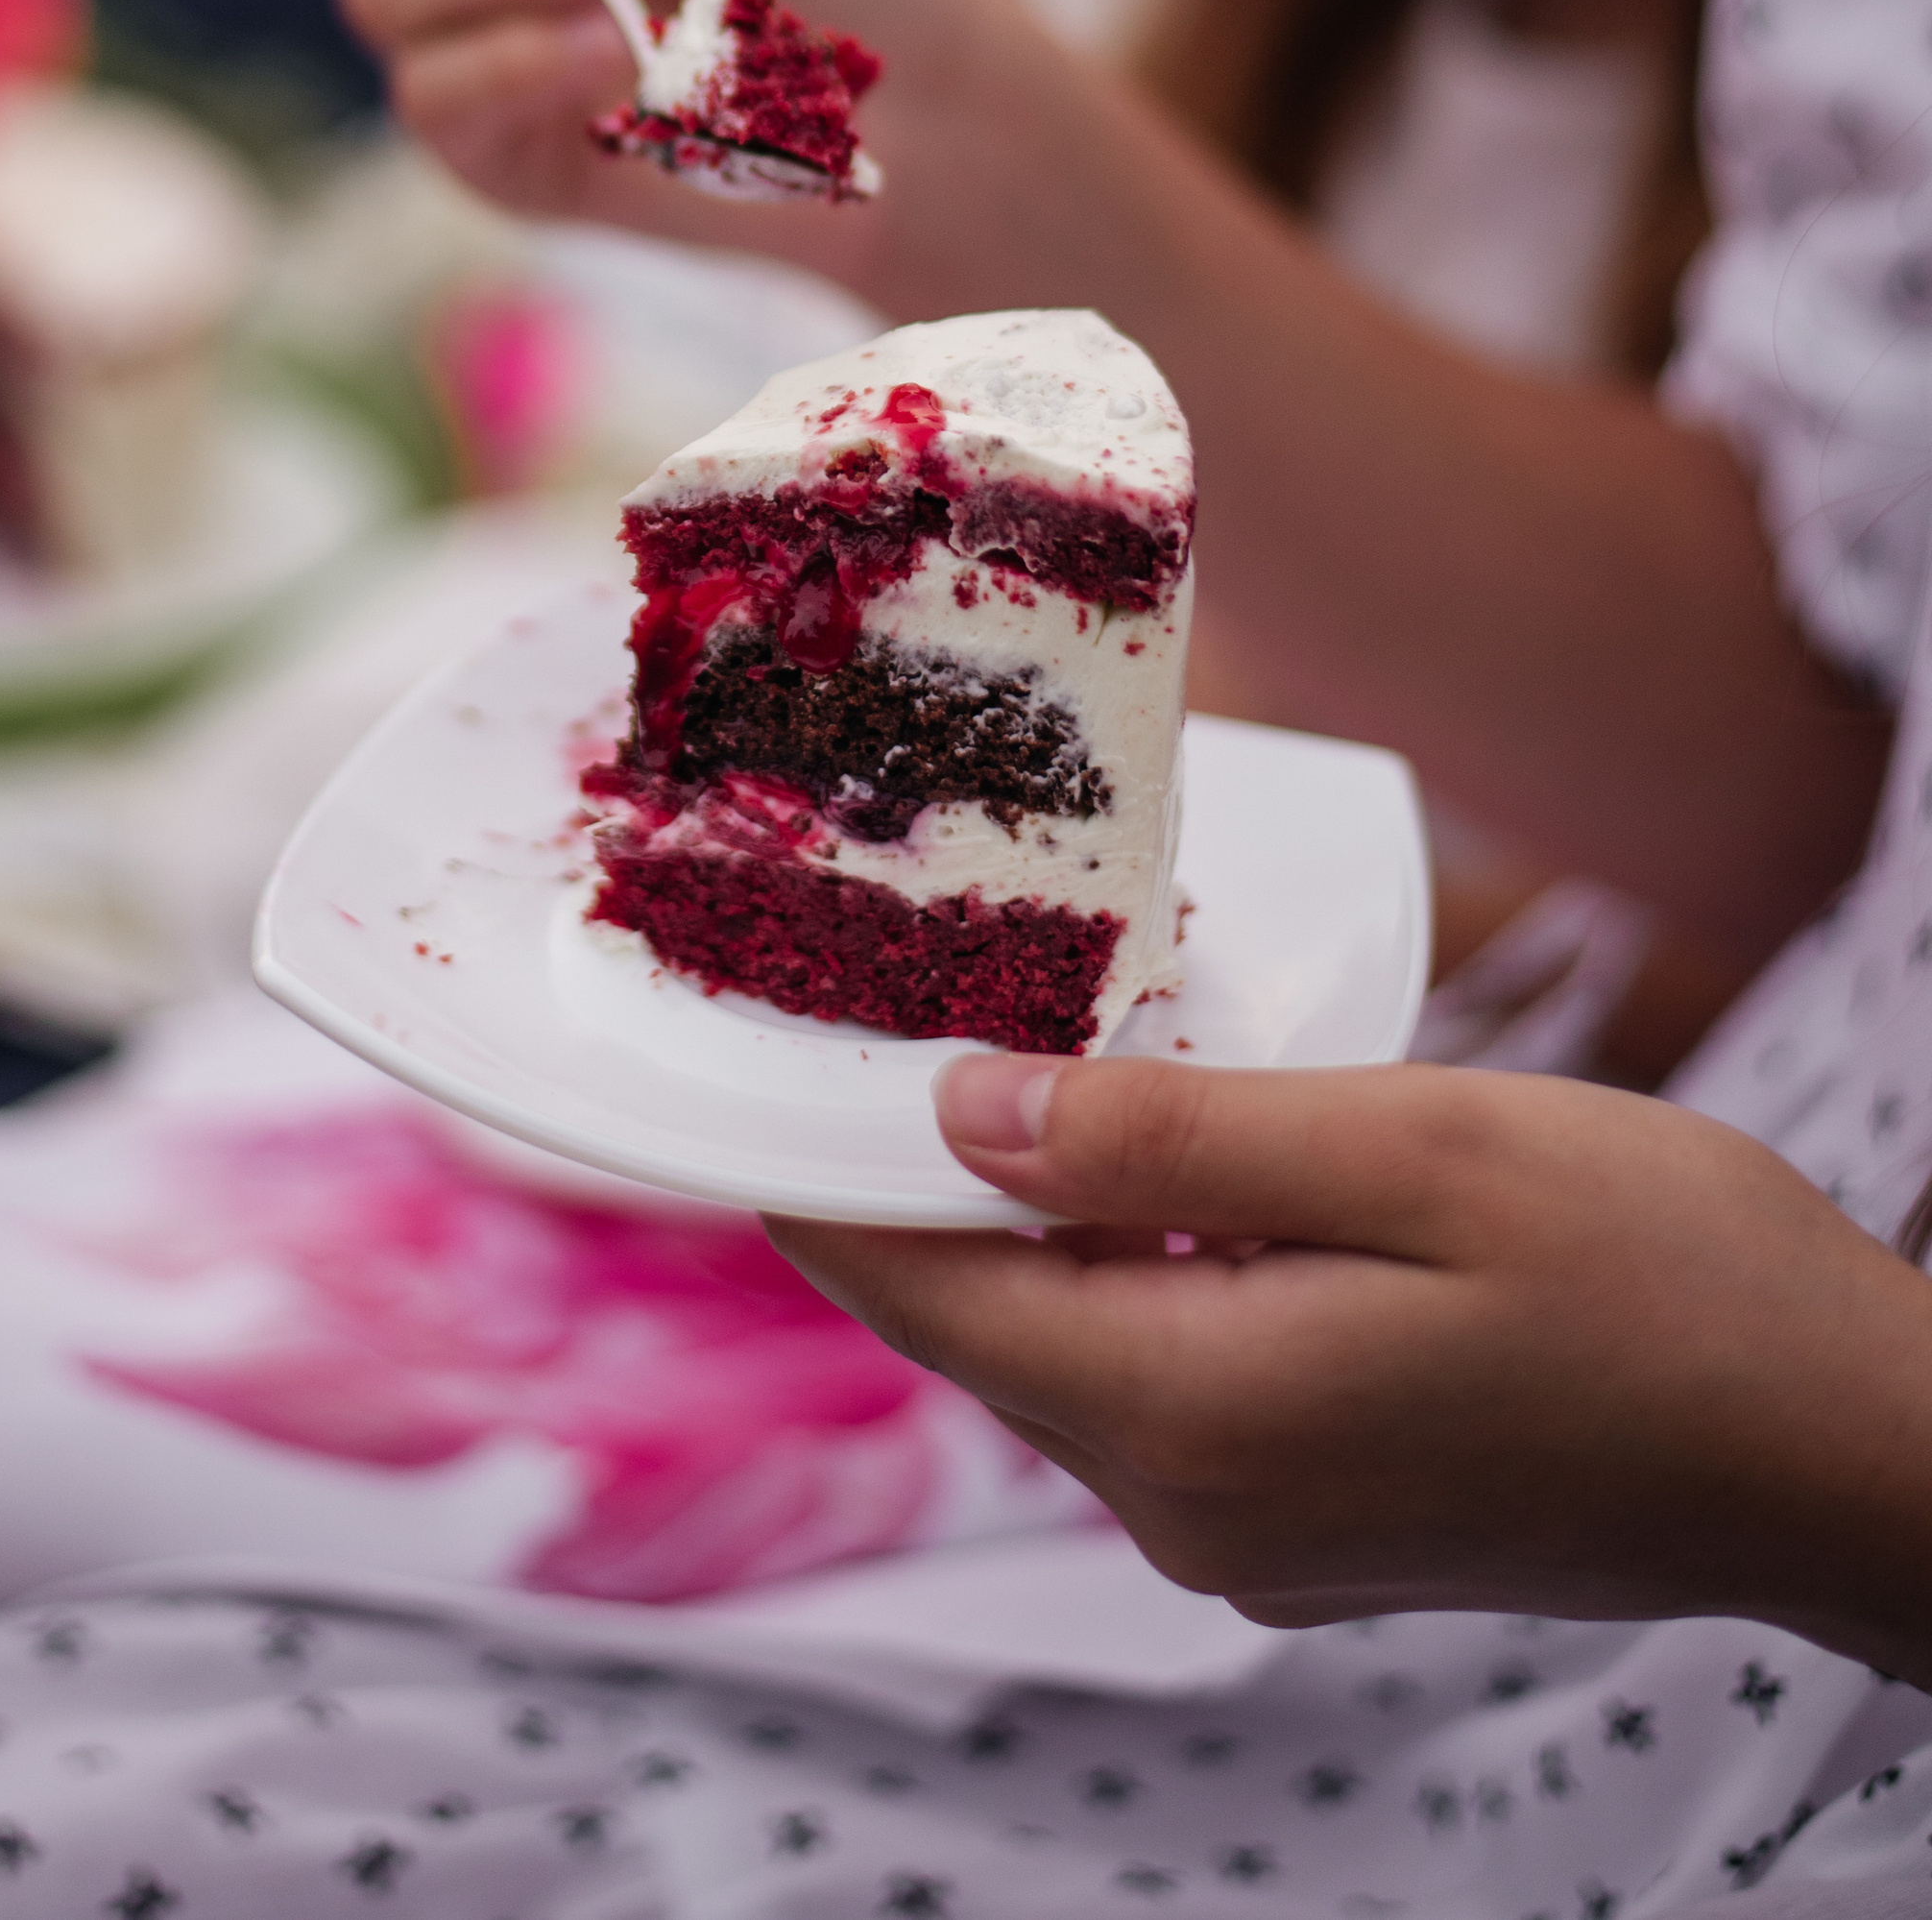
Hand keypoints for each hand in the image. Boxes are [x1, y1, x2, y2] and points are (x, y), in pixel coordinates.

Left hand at [769, 1053, 1931, 1682]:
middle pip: (977, 1324)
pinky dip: (1116, 1265)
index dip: (808, 1177)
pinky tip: (1142, 1158)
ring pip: (1065, 1345)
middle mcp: (1191, 1506)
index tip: (720, 1062)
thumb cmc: (1661, 1275)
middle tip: (850, 1007)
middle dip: (906, 1177)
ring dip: (1019, 1213)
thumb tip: (958, 1113)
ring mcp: (1254, 1533)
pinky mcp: (1315, 1519)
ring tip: (986, 1046)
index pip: (920, 1294)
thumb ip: (1169, 1137)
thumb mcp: (1410, 1150)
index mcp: (1190, 1417)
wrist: (1843, 1451)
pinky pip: (1155, 1375)